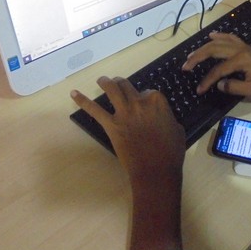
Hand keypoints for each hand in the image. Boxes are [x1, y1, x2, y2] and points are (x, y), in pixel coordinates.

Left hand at [70, 76, 185, 183]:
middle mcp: (139, 102)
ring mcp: (123, 112)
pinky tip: (73, 94)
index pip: (148, 92)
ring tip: (102, 80)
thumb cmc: (171, 151)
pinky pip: (95, 110)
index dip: (145, 97)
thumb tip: (161, 117)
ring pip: (112, 89)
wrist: (155, 169)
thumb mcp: (177, 129)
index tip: (144, 103)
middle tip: (118, 83)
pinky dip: (83, 101)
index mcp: (157, 101)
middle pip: (127, 86)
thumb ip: (167, 117)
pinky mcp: (111, 125)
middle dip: (121, 83)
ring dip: (105, 82)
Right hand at [182, 32, 250, 98]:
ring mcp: (243, 46)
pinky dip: (219, 36)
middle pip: (213, 50)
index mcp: (242, 60)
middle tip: (185, 66)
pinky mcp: (245, 47)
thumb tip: (218, 84)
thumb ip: (235, 87)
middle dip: (198, 57)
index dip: (207, 80)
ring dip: (204, 48)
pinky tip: (211, 36)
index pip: (218, 70)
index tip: (199, 90)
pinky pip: (230, 38)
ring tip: (191, 55)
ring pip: (219, 43)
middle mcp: (240, 49)